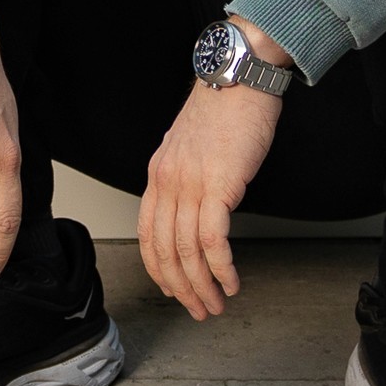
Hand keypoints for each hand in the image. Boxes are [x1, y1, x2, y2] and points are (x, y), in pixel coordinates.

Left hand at [136, 20, 285, 319]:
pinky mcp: (219, 186)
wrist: (239, 76)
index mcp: (158, 174)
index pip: (147, 234)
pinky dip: (221, 268)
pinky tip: (231, 281)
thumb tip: (198, 205)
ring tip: (217, 304)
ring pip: (187, 252)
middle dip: (181, 288)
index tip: (173, 289)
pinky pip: (213, 241)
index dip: (159, 268)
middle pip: (164, 250)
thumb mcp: (191, 145)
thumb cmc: (224, 107)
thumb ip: (187, 176)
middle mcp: (168, 182)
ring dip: (202, 286)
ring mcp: (190, 184)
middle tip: (198, 309)